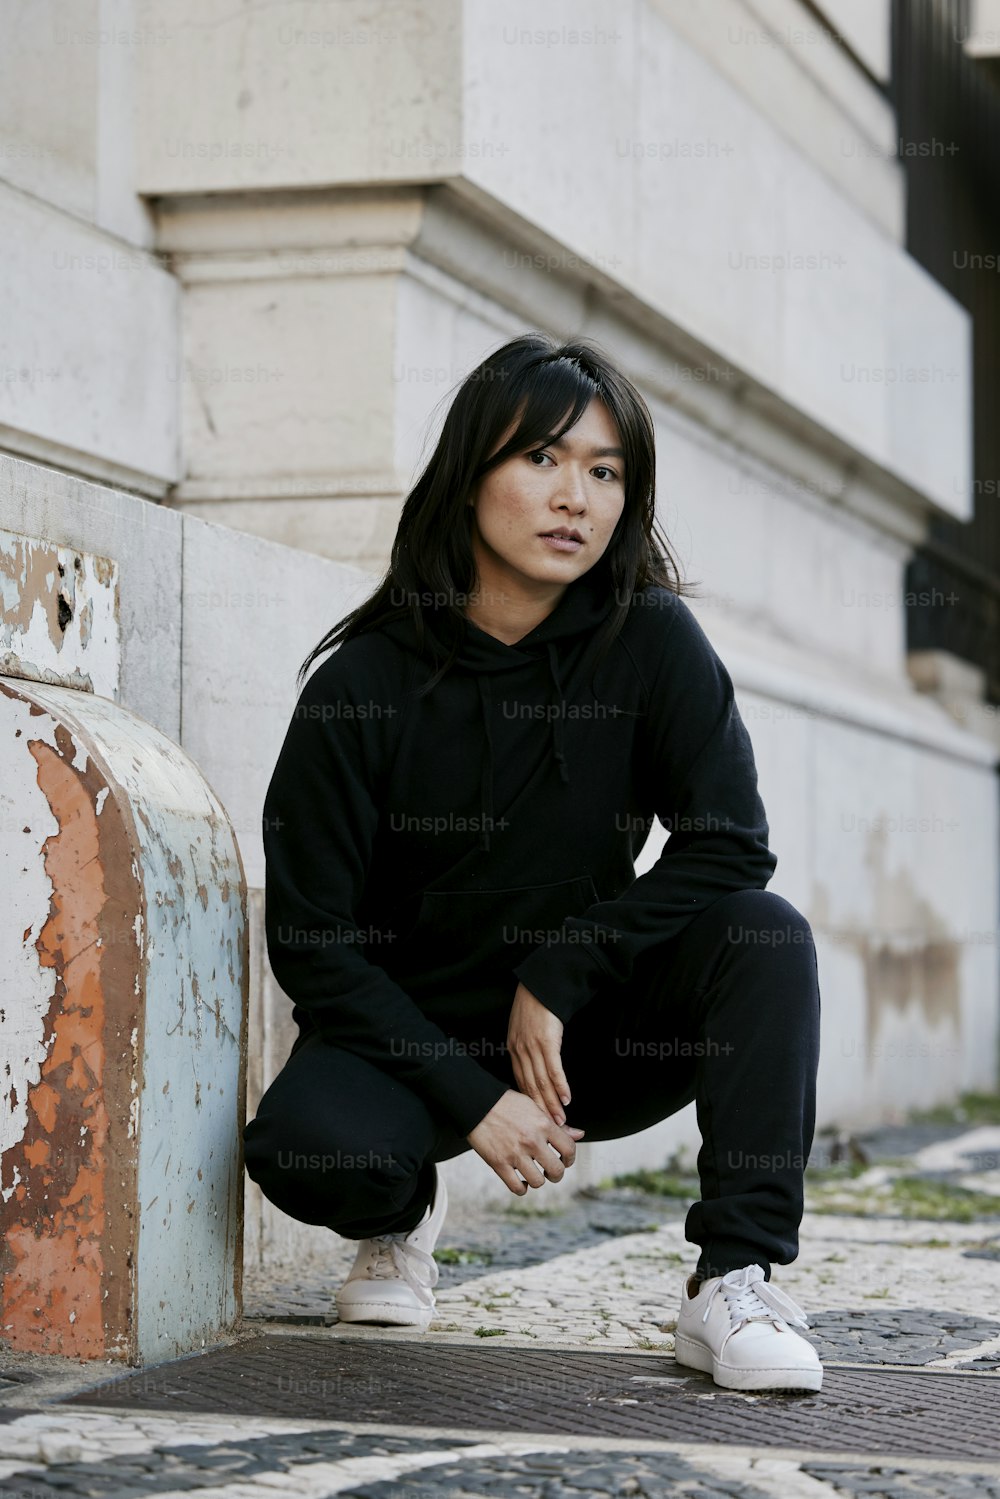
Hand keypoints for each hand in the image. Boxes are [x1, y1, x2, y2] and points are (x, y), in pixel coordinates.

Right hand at [466, 1089, 584, 1194]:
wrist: (477, 1103)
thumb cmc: (507, 1104)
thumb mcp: (534, 1108)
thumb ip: (557, 1125)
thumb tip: (579, 1134)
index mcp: (543, 1124)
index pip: (569, 1149)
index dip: (570, 1158)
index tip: (565, 1159)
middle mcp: (532, 1141)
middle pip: (556, 1170)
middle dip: (556, 1174)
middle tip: (551, 1171)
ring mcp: (515, 1154)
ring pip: (538, 1182)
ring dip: (539, 1180)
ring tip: (535, 1174)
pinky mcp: (499, 1163)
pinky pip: (517, 1187)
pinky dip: (522, 1188)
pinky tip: (521, 1180)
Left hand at [507, 981, 571, 1124]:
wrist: (540, 984)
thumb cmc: (535, 1005)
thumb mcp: (523, 1029)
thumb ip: (525, 1047)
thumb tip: (534, 1065)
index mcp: (513, 1049)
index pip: (521, 1082)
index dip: (531, 1102)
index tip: (538, 1118)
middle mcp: (521, 1051)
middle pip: (531, 1087)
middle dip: (541, 1109)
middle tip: (552, 1127)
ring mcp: (533, 1047)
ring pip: (542, 1082)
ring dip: (552, 1103)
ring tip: (561, 1119)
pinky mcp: (547, 1041)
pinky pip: (554, 1069)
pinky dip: (560, 1086)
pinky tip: (567, 1098)